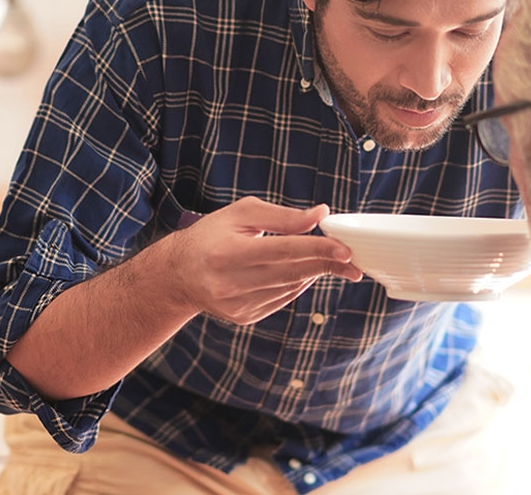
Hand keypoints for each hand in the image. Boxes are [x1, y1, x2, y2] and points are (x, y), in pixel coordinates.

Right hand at [145, 197, 359, 324]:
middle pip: (292, 273)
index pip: (283, 250)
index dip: (318, 249)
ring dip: (312, 273)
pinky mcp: (243, 317)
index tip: (346, 249)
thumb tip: (320, 215)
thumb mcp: (241, 213)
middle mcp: (230, 282)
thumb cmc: (212, 235)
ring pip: (290, 288)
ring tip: (324, 260)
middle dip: (327, 265)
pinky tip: (296, 272)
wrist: (178, 274)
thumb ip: (282, 216)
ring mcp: (236, 304)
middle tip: (352, 260)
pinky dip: (295, 285)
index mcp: (227, 252)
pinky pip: (281, 299)